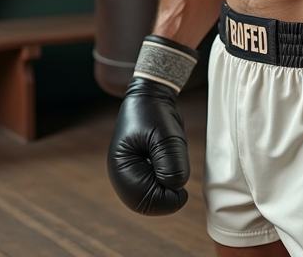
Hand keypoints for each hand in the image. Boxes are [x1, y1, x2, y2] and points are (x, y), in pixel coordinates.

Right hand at [106, 36, 198, 215]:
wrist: (150, 98)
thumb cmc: (155, 113)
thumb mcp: (167, 136)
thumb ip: (171, 163)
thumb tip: (174, 188)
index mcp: (121, 168)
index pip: (146, 203)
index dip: (169, 199)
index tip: (181, 180)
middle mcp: (122, 177)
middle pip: (149, 205)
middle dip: (168, 192)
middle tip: (175, 166)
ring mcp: (130, 176)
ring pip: (156, 198)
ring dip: (168, 184)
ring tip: (167, 158)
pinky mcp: (140, 173)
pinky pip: (158, 188)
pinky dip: (167, 179)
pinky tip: (166, 160)